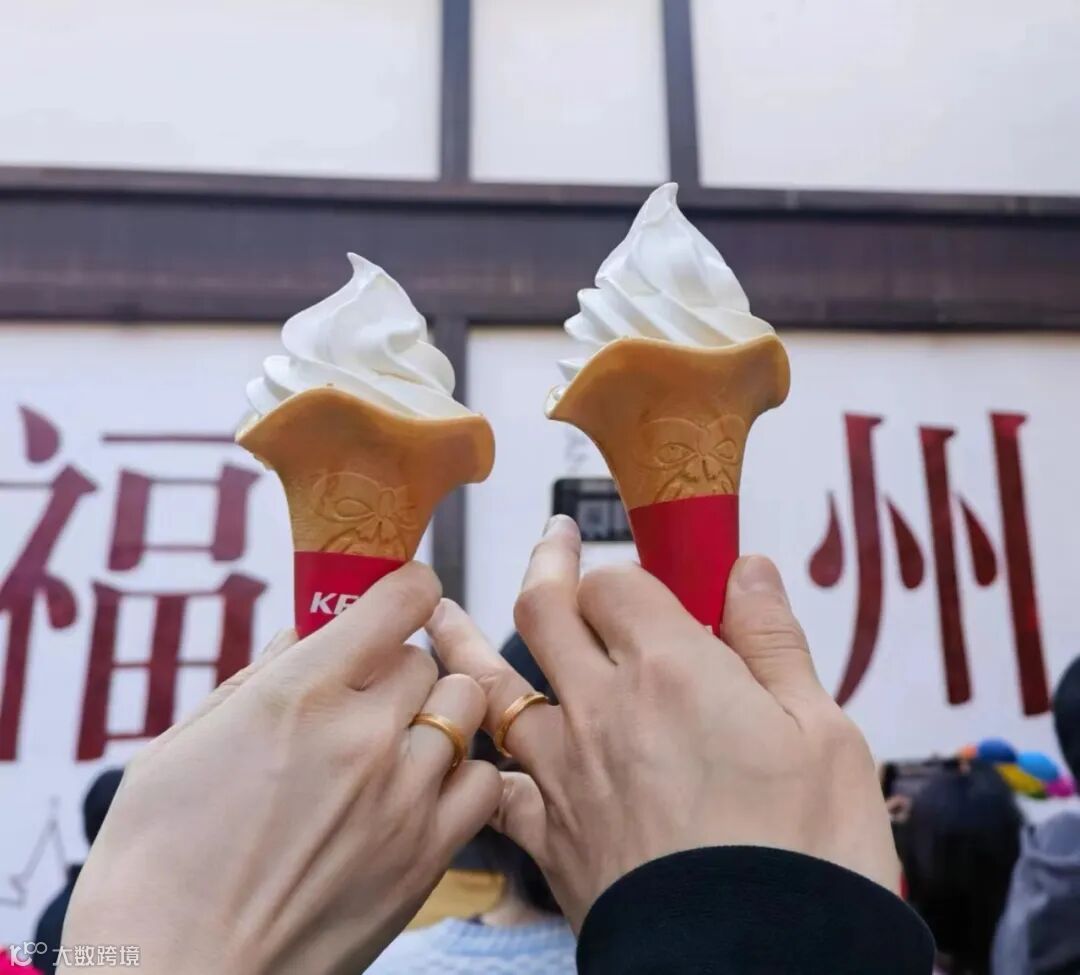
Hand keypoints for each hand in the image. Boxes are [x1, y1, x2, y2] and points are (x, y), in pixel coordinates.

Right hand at [62, 563, 499, 974]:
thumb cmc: (153, 866)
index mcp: (298, 692)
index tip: (396, 600)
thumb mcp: (179, 747)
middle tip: (366, 696)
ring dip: (435, 715)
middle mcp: (363, 734)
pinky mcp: (425, 856)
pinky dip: (460, 777)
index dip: (404, 590)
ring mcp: (403, 796)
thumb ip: (254, 679)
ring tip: (393, 744)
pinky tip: (418, 793)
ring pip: (464, 710)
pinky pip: (483, 782)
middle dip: (401, 667)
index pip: (401, 598)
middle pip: (429, 658)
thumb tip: (300, 635)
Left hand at [428, 516, 898, 929]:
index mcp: (672, 668)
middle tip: (554, 540)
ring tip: (439, 611)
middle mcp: (604, 706)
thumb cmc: (808, 852)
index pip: (616, 583)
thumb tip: (747, 568)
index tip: (649, 587)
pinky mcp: (549, 835)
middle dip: (548, 565)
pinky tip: (465, 748)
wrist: (758, 966)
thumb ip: (773, 640)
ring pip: (492, 686)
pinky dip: (478, 761)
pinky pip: (494, 784)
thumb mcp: (825, 732)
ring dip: (465, 642)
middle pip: (545, 610)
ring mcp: (566, 770)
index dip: (628, 576)